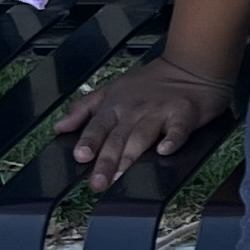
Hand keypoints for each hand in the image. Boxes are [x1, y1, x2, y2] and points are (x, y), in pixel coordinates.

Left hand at [54, 59, 228, 178]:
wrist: (189, 67)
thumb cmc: (150, 82)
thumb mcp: (112, 90)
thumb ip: (84, 108)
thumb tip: (59, 127)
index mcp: (116, 105)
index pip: (98, 126)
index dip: (89, 141)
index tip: (80, 156)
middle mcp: (135, 110)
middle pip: (117, 137)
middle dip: (106, 160)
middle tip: (98, 182)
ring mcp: (159, 112)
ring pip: (142, 136)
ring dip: (130, 156)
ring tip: (120, 176)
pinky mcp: (183, 115)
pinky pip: (178, 129)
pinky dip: (172, 140)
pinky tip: (165, 151)